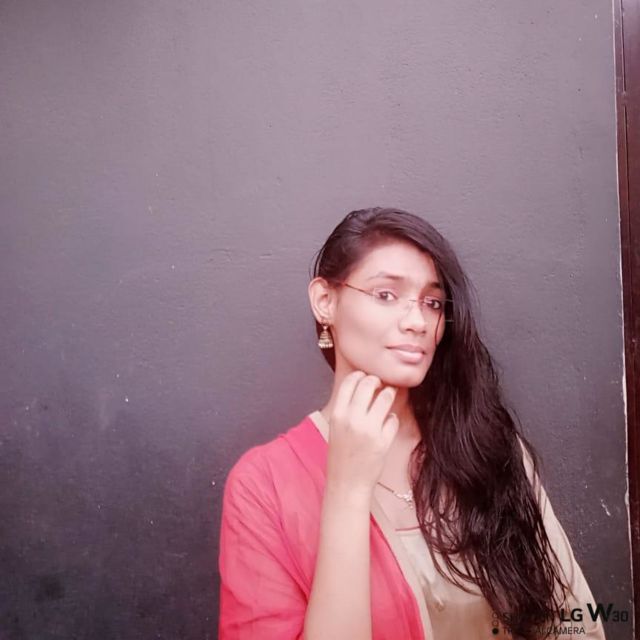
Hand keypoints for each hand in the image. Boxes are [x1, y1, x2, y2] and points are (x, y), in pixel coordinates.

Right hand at [324, 371, 399, 499]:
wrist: (346, 483)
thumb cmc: (341, 454)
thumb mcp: (336, 426)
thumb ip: (347, 406)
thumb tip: (363, 383)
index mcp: (337, 414)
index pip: (350, 381)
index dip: (361, 375)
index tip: (366, 378)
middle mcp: (352, 419)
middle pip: (369, 383)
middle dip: (378, 381)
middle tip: (381, 385)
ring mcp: (369, 430)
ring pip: (386, 397)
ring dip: (389, 395)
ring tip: (387, 400)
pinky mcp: (383, 441)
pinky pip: (393, 419)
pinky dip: (391, 420)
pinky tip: (386, 426)